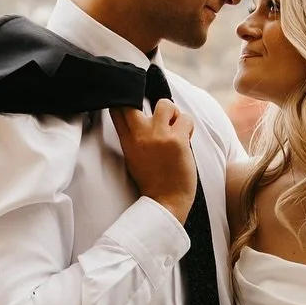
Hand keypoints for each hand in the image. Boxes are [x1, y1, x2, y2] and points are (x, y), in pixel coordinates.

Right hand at [112, 101, 198, 221]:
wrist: (165, 202)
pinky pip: (186, 118)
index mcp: (127, 141)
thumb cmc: (153, 181)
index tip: (136, 107)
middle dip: (148, 106)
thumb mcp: (134, 158)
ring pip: (165, 104)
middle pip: (134, 102)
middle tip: (160, 120)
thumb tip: (143, 116)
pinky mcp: (177, 141)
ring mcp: (158, 136)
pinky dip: (189, 126)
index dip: (126, 103)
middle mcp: (140, 135)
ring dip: (174, 113)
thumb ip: (134, 137)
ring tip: (176, 129)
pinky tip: (186, 139)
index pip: (117, 110)